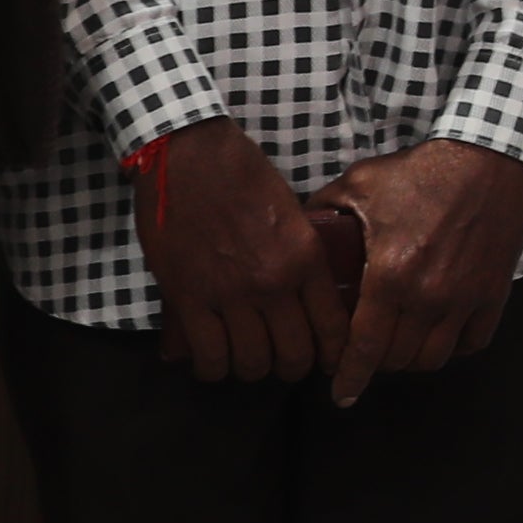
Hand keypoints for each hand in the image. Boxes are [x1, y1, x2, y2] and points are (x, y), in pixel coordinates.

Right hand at [140, 118, 344, 384]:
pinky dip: (213, 367)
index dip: (333, 357)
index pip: (333, 330)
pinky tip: (214, 359)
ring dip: (250, 368)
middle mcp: (274, 283)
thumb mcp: (291, 215)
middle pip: (293, 357)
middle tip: (282, 360)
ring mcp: (231, 294)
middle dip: (291, 367)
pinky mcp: (189, 298)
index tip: (328, 362)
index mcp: (306, 259)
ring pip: (251, 363)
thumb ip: (300, 260)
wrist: (189, 154)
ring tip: (245, 358)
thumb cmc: (242, 175)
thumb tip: (308, 299)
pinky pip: (209, 356)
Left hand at [320, 137, 522, 398]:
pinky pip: (472, 343)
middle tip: (365, 354)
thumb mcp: (362, 184)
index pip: (364, 347)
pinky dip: (453, 348)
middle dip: (375, 364)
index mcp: (390, 274)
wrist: (488, 159)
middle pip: (397, 359)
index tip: (340, 394)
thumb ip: (325, 210)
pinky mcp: (493, 294)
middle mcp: (428, 296)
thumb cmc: (422, 172)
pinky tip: (439, 334)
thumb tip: (299, 231)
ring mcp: (465, 299)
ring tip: (399, 345)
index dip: (349, 377)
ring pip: (433, 358)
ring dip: (411, 359)